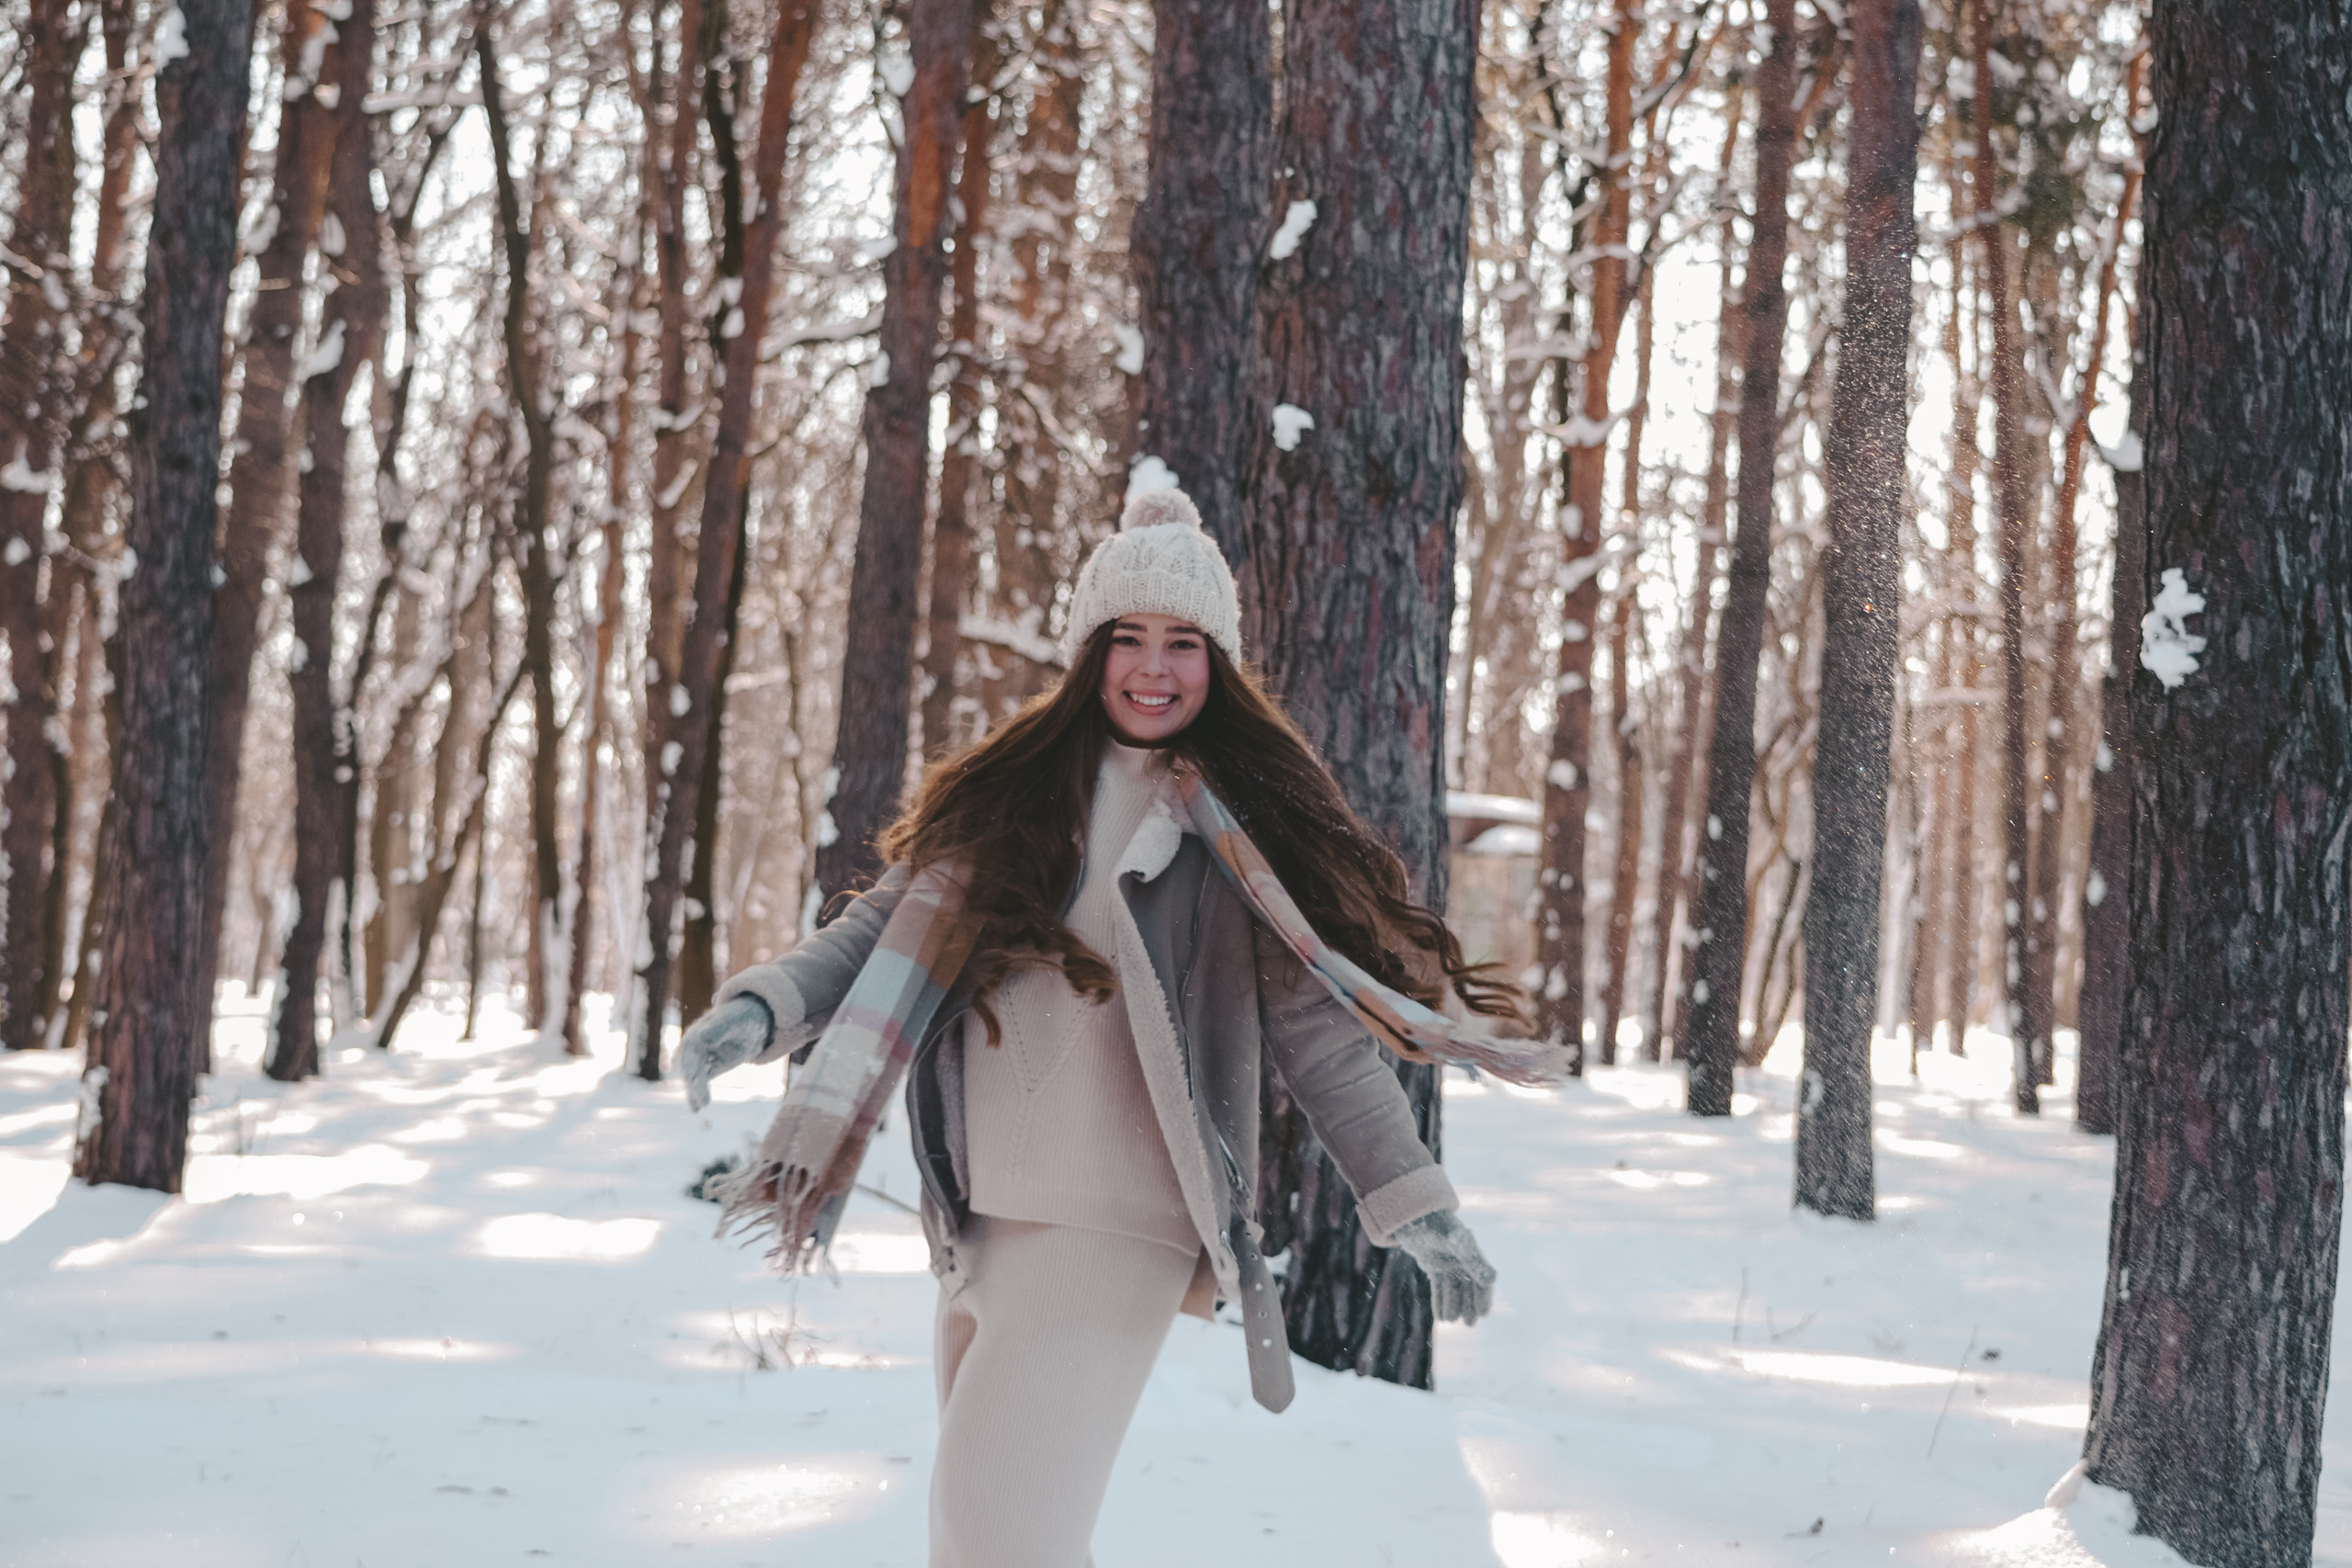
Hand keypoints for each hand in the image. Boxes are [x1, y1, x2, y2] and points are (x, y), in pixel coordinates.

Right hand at [677, 996, 773, 1111]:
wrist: (752, 1022)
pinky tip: (696, 1109)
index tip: (695, 1080)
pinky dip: (697, 1095)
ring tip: (698, 1108)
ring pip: (694, 1078)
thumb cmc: (741, 1018)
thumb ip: (719, 1029)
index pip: (689, 1052)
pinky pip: (701, 1084)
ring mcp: (700, 1060)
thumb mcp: (733, 1021)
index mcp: (695, 1034)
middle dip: (694, 1084)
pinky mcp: (709, 1070)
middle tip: (703, 1100)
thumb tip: (702, 1036)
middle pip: (691, 1068)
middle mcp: (693, 1049)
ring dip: (694, 1093)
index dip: (691, 1066)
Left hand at [1390, 1210, 1495, 1324]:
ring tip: (1450, 1321)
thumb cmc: (1436, 1225)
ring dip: (1453, 1305)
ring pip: (1453, 1289)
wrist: (1410, 1215)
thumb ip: (1473, 1261)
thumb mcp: (1456, 1243)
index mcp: (1470, 1251)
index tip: (1483, 1315)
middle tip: (1468, 1324)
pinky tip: (1440, 1317)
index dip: (1483, 1297)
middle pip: (1468, 1287)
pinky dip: (1440, 1301)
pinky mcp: (1432, 1263)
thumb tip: (1493, 1280)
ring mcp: (1446, 1261)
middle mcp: (1460, 1258)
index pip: (1481, 1279)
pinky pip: (1438, 1286)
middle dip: (1469, 1306)